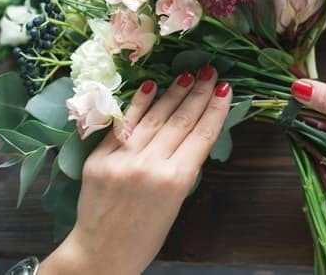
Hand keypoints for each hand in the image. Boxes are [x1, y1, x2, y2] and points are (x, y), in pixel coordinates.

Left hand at [42, 65, 232, 274]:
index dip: (216, 110)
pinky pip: (124, 125)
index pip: (202, 136)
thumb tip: (191, 131)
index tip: (226, 89)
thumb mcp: (176, 203)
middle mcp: (150, 165)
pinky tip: (151, 85)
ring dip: (174, 93)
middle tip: (210, 71)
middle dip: (199, 94)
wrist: (102, 253)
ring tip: (188, 74)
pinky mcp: (99, 158)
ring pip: (154, 118)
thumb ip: (182, 168)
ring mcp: (123, 159)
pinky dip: (138, 104)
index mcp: (176, 181)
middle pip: (181, 121)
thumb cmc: (146, 235)